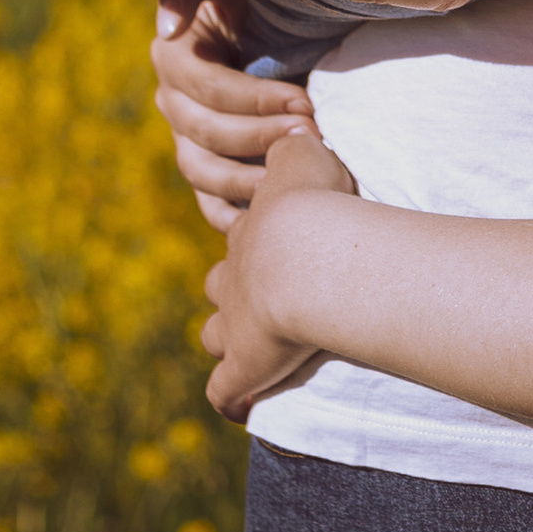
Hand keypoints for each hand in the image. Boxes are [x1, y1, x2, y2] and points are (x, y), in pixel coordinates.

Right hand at [154, 0, 320, 232]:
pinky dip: (233, 213)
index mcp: (174, 58)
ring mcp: (186, 137)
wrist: (266, 7)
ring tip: (299, 177)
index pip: (210, 90)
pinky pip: (209, 200)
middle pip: (207, 136)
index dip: (256, 100)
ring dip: (251, 180)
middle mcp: (172, 101)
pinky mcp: (206, 163)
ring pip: (204, 173)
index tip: (306, 102)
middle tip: (313, 137)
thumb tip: (168, 28)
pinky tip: (266, 220)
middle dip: (262, 138)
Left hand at [203, 128, 357, 415]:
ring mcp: (235, 322)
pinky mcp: (243, 365)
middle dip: (236, 293)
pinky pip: (225, 390)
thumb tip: (299, 125)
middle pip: (221, 285)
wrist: (302, 251)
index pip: (247, 235)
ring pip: (217, 334)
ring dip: (232, 342)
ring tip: (257, 354)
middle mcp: (236, 275)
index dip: (260, 244)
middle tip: (267, 301)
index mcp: (253, 230)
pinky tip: (241, 406)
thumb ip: (300, 143)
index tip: (277, 251)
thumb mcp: (307, 153)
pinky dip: (231, 398)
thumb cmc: (315, 201)